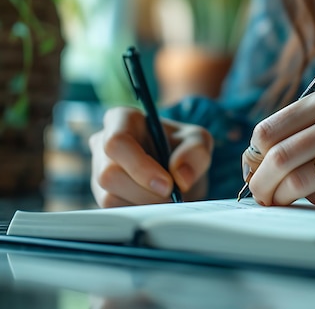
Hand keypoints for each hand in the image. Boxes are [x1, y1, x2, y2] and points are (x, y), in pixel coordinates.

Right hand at [90, 107, 212, 207]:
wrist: (180, 171)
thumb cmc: (184, 148)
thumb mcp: (199, 141)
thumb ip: (195, 153)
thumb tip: (180, 177)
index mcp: (122, 119)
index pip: (117, 142)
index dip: (140, 166)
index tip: (167, 184)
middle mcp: (102, 143)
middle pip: (109, 174)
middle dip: (145, 192)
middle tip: (172, 196)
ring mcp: (98, 170)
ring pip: (108, 197)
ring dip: (144, 204)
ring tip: (167, 199)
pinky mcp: (102, 194)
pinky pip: (114, 211)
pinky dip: (139, 213)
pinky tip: (156, 204)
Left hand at [243, 85, 314, 210]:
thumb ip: (303, 131)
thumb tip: (252, 161)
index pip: (270, 128)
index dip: (253, 153)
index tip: (253, 167)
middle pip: (276, 155)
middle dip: (257, 180)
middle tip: (257, 192)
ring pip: (292, 178)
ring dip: (274, 195)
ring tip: (274, 200)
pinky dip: (301, 201)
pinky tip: (305, 201)